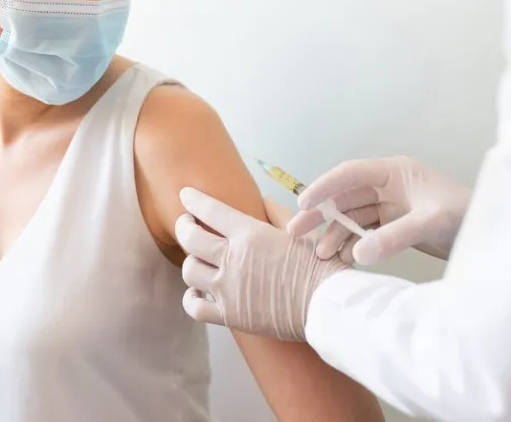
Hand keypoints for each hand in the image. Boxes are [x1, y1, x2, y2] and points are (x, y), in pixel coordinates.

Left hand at [175, 188, 347, 341]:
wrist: (327, 305)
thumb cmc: (319, 266)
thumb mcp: (299, 231)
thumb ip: (276, 213)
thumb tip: (262, 198)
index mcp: (250, 234)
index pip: (209, 210)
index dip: (193, 200)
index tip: (186, 195)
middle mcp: (233, 259)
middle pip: (189, 237)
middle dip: (184, 227)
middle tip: (187, 225)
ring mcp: (228, 289)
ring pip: (189, 270)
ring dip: (191, 261)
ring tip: (198, 259)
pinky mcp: (229, 315)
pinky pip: (194, 306)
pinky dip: (191, 297)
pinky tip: (199, 291)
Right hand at [287, 156, 470, 264]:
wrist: (492, 235)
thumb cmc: (466, 217)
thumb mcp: (430, 222)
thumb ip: (394, 237)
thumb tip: (357, 254)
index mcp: (394, 172)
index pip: (350, 174)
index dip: (324, 187)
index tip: (303, 204)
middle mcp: (389, 186)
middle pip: (345, 196)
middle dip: (321, 214)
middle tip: (296, 232)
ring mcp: (391, 206)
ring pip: (352, 218)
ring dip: (335, 234)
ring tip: (320, 256)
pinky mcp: (395, 226)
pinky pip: (365, 233)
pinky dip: (352, 245)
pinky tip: (342, 261)